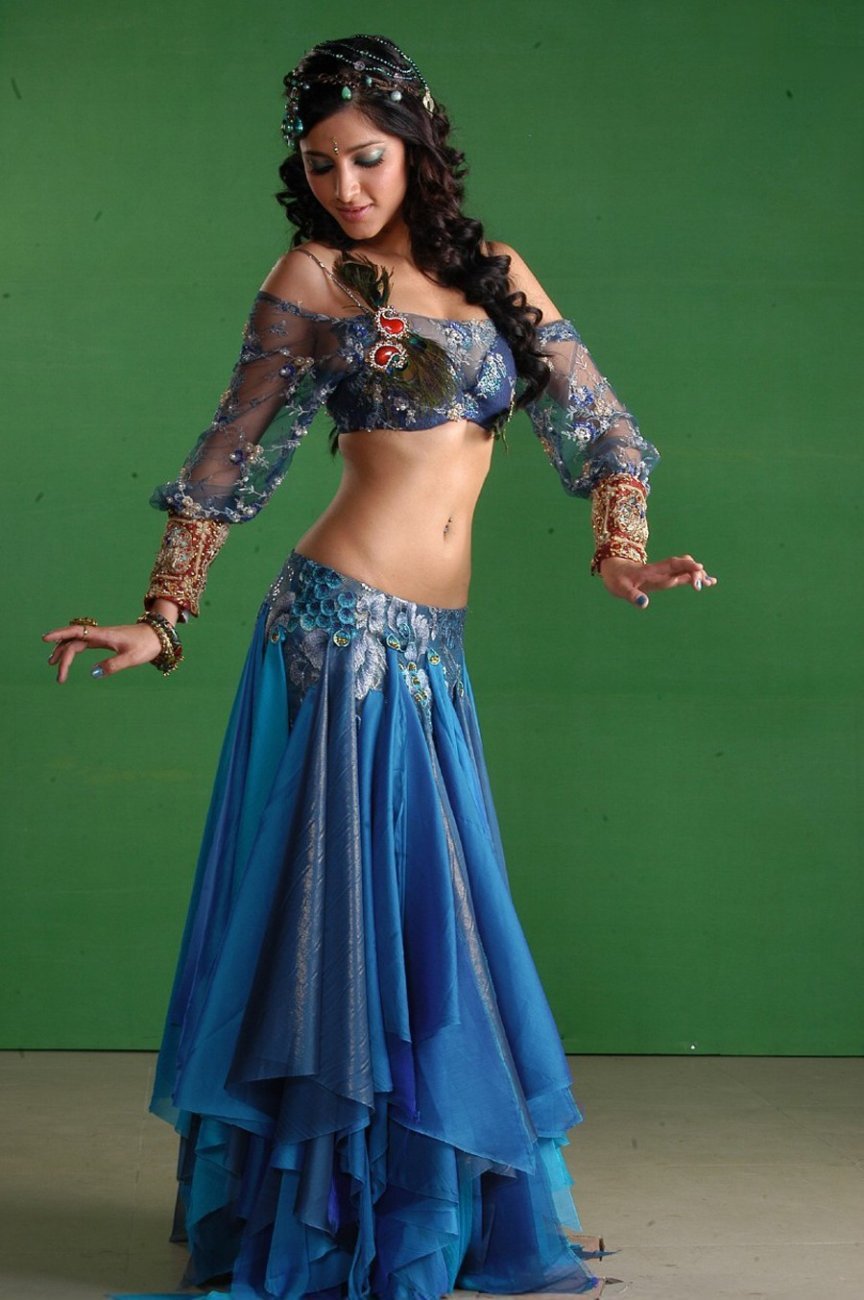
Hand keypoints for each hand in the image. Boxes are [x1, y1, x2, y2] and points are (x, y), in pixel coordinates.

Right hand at [42, 621, 162, 682]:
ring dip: (64, 651)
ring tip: (54, 665)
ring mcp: (101, 636)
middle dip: (62, 655)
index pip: (77, 632)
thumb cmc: (146, 645)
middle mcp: (100, 633)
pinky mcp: (105, 640)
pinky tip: (69, 656)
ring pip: (76, 641)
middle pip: (73, 641)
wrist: (158, 635)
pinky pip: (83, 642)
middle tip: (59, 677)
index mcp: (104, 635)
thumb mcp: (132, 658)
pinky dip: (73, 649)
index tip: (45, 639)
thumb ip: (113, 665)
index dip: (60, 635)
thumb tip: (93, 673)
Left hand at [599, 555, 716, 609]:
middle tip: (705, 583)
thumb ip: (632, 596)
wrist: (614, 567)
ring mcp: (663, 571)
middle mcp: (660, 570)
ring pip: (684, 569)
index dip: (683, 571)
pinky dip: (695, 576)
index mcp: (651, 572)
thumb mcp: (621, 589)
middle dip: (694, 572)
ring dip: (697, 574)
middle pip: (681, 566)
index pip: (671, 569)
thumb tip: (644, 604)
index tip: (694, 579)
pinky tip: (706, 581)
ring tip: (711, 582)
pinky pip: (683, 572)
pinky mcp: (665, 574)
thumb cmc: (617, 578)